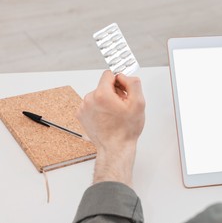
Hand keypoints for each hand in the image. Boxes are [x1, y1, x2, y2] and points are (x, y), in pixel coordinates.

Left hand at [77, 70, 145, 186]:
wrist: (115, 148)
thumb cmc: (126, 130)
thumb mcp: (138, 103)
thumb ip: (133, 83)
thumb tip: (124, 76)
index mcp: (102, 94)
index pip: (109, 74)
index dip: (119, 80)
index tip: (124, 89)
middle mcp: (89, 99)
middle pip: (103, 86)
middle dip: (114, 92)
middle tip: (122, 106)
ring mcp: (84, 108)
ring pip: (98, 95)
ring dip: (107, 101)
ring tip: (115, 114)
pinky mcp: (81, 115)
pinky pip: (92, 105)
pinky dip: (100, 109)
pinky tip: (107, 118)